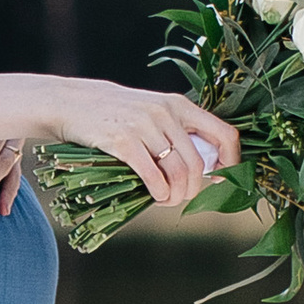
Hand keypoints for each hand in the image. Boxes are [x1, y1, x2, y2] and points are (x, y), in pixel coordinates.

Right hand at [42, 81, 239, 209]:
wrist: (72, 103)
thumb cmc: (116, 114)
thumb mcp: (152, 112)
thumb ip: (178, 132)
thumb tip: (206, 169)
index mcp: (179, 105)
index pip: (224, 134)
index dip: (231, 162)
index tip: (220, 179)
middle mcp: (166, 113)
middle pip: (198, 164)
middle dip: (193, 190)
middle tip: (181, 198)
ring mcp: (144, 126)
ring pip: (178, 173)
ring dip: (176, 196)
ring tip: (166, 200)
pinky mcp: (123, 142)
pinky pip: (153, 176)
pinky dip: (159, 193)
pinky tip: (155, 196)